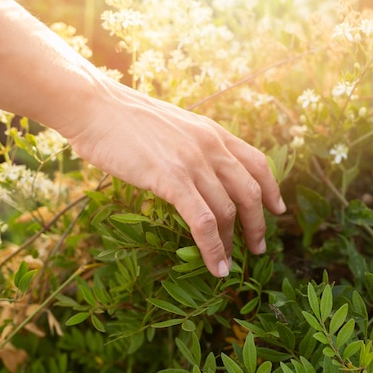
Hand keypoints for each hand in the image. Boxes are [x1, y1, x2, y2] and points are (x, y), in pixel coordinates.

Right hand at [65, 79, 285, 276]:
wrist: (94, 105)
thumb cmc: (124, 118)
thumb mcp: (172, 126)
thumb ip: (191, 146)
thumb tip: (197, 171)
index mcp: (212, 132)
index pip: (257, 162)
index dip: (272, 189)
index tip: (278, 209)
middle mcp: (210, 146)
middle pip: (249, 191)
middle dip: (258, 224)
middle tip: (259, 248)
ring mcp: (193, 163)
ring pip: (228, 210)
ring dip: (234, 242)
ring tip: (231, 265)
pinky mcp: (171, 179)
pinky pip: (202, 221)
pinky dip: (213, 248)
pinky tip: (216, 267)